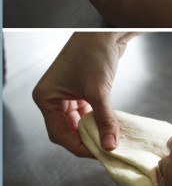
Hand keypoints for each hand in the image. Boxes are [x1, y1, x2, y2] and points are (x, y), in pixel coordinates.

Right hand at [32, 29, 132, 155]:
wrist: (107, 31)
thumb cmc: (94, 52)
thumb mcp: (99, 91)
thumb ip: (105, 120)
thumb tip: (110, 145)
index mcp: (46, 97)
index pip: (59, 133)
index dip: (78, 147)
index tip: (98, 154)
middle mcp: (53, 97)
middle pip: (67, 130)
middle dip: (86, 140)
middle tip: (105, 150)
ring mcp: (66, 94)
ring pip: (78, 124)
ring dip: (93, 132)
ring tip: (109, 140)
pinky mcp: (81, 90)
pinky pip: (87, 114)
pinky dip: (97, 121)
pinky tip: (109, 128)